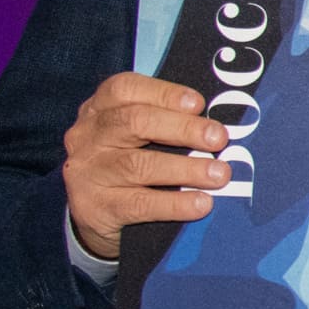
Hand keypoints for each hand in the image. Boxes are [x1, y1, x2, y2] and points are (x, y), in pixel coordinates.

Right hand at [62, 72, 233, 260]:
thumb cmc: (124, 166)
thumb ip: (164, 124)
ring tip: (220, 175)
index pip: (124, 89)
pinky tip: (202, 204)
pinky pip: (139, 204)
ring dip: (186, 169)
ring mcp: (88, 173)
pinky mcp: (94, 209)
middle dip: (183, 128)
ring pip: (138, 165)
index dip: (164, 93)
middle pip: (134, 122)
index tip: (199, 103)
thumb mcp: (133, 137)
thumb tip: (216, 126)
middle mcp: (88, 137)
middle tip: (219, 138)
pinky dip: (175, 204)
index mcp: (98, 110)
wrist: (88, 219)